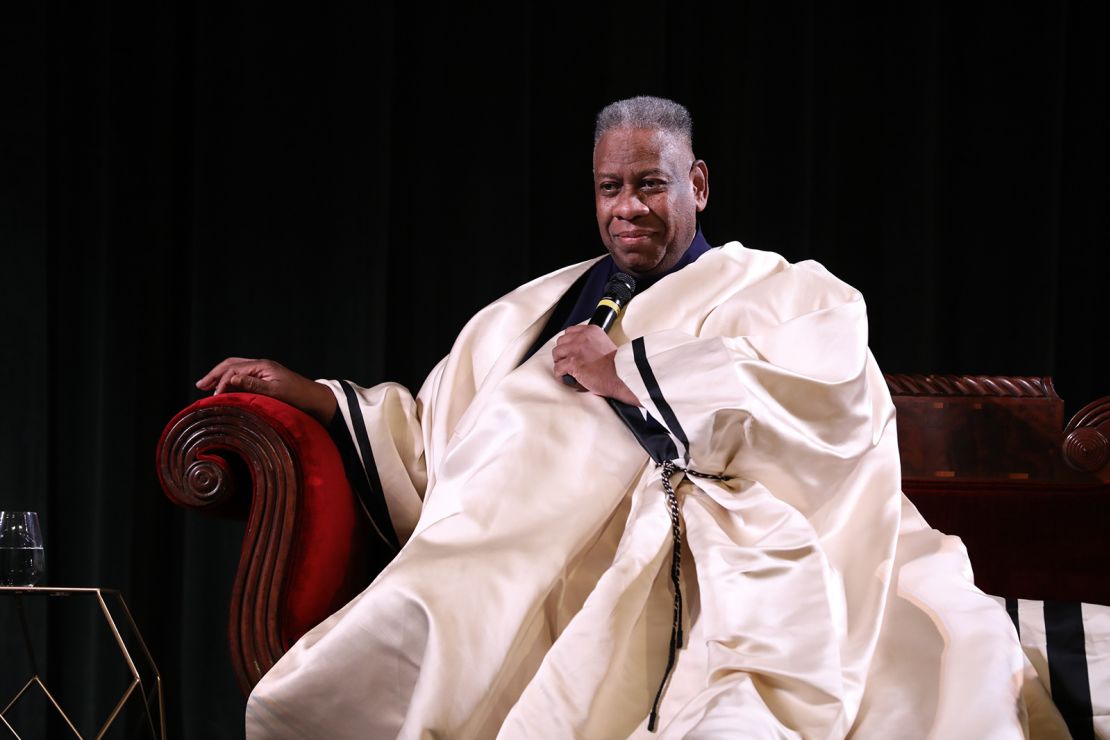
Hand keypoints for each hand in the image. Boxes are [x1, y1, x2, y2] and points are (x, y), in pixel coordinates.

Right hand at [195, 357, 336, 422]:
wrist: (314, 398)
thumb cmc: (298, 396)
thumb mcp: (275, 392)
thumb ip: (252, 385)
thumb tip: (231, 379)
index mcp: (262, 365)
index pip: (233, 369)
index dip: (221, 382)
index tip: (214, 397)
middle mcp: (260, 365)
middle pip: (231, 364)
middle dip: (214, 374)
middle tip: (200, 385)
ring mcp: (262, 371)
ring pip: (235, 368)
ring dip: (220, 376)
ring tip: (207, 386)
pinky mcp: (264, 378)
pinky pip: (242, 375)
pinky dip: (230, 381)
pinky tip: (224, 390)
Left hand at [552, 326, 638, 404]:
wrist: (620, 375)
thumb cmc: (616, 365)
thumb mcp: (605, 344)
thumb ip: (592, 342)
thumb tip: (582, 349)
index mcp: (591, 331)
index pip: (570, 331)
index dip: (568, 342)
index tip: (570, 349)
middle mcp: (582, 337)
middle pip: (561, 341)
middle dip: (563, 352)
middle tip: (567, 360)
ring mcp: (576, 349)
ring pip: (557, 353)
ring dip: (560, 362)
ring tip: (566, 369)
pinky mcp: (572, 363)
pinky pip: (558, 368)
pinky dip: (560, 374)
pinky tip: (566, 377)